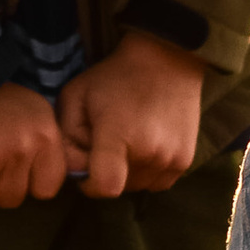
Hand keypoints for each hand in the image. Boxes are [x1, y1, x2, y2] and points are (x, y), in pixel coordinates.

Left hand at [62, 31, 206, 197]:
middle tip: (108, 141)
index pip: (104, 188)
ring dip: (127, 172)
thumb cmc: (114, 78)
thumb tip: (75, 171)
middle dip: (107, 171)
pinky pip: (157, 182)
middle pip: (119, 188)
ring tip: (128, 140)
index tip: (88, 161)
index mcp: (120, 137)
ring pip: (138, 186)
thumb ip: (65, 138)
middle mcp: (151, 152)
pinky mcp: (185, 161)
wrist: (165, 60)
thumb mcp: (75, 97)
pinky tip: (145, 144)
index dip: (89, 182)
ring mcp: (172, 158)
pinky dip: (147, 171)